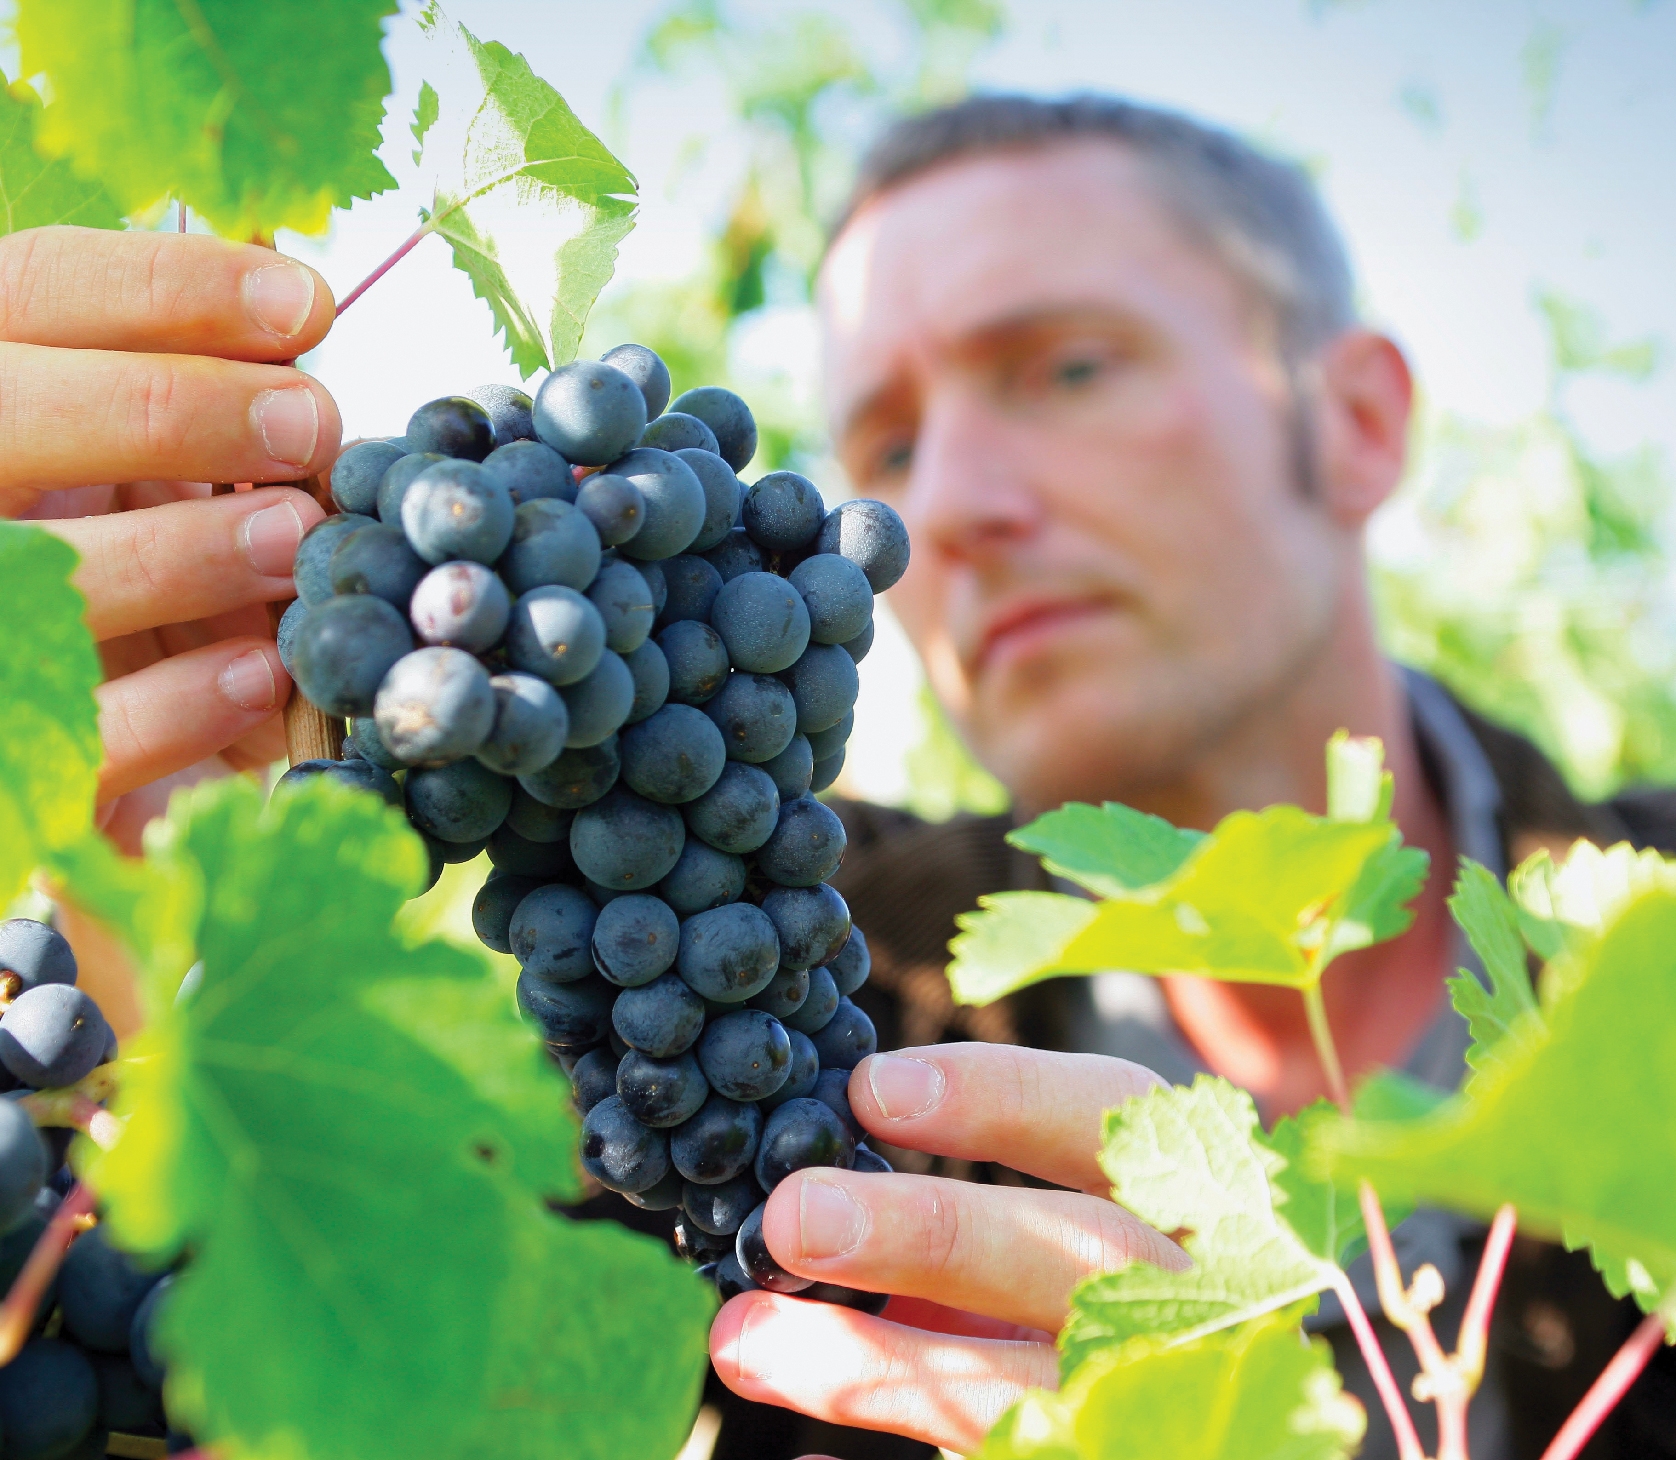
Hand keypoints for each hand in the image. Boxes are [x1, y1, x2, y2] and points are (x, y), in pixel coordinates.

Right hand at [1, 225, 341, 850]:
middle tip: (311, 424)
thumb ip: (193, 396)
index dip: (168, 286)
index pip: (31, 287)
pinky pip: (69, 734)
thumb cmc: (141, 582)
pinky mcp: (0, 769)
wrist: (102, 748)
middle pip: (6, 410)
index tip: (307, 305)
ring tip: (294, 541)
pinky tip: (261, 672)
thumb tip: (301, 317)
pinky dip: (170, 706)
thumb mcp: (154, 471)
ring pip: (27, 575)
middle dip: (170, 408)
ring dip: (179, 552)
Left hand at [708, 1044, 1187, 1454]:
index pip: (1117, 1120)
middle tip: (795, 1216)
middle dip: (934, 1233)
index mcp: (1200, 1196)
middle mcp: (1204, 1299)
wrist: (1235, 1411)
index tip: (872, 1089)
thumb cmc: (1131, 1296)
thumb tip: (817, 1191)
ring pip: (1030, 1395)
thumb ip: (987, 1219)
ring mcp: (1171, 1404)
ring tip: (746, 1335)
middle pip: (1085, 1260)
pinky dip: (899, 1443)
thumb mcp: (1092, 1227)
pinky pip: (1011, 1458)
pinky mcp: (1122, 1457)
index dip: (999, 1097)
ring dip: (877, 1363)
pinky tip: (806, 1446)